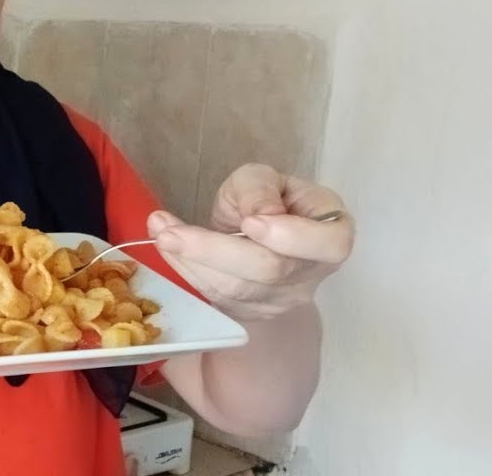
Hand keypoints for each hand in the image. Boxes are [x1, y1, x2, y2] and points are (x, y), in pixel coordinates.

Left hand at [149, 164, 353, 320]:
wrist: (256, 233)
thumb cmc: (269, 199)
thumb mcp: (265, 178)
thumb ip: (261, 189)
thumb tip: (259, 214)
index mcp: (332, 234)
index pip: (328, 244)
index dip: (291, 237)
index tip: (251, 222)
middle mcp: (311, 274)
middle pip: (268, 270)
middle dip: (214, 250)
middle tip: (170, 231)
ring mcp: (281, 300)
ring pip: (235, 289)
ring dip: (190, 260)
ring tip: (160, 231)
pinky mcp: (249, 313)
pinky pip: (215, 296)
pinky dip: (185, 270)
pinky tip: (165, 244)